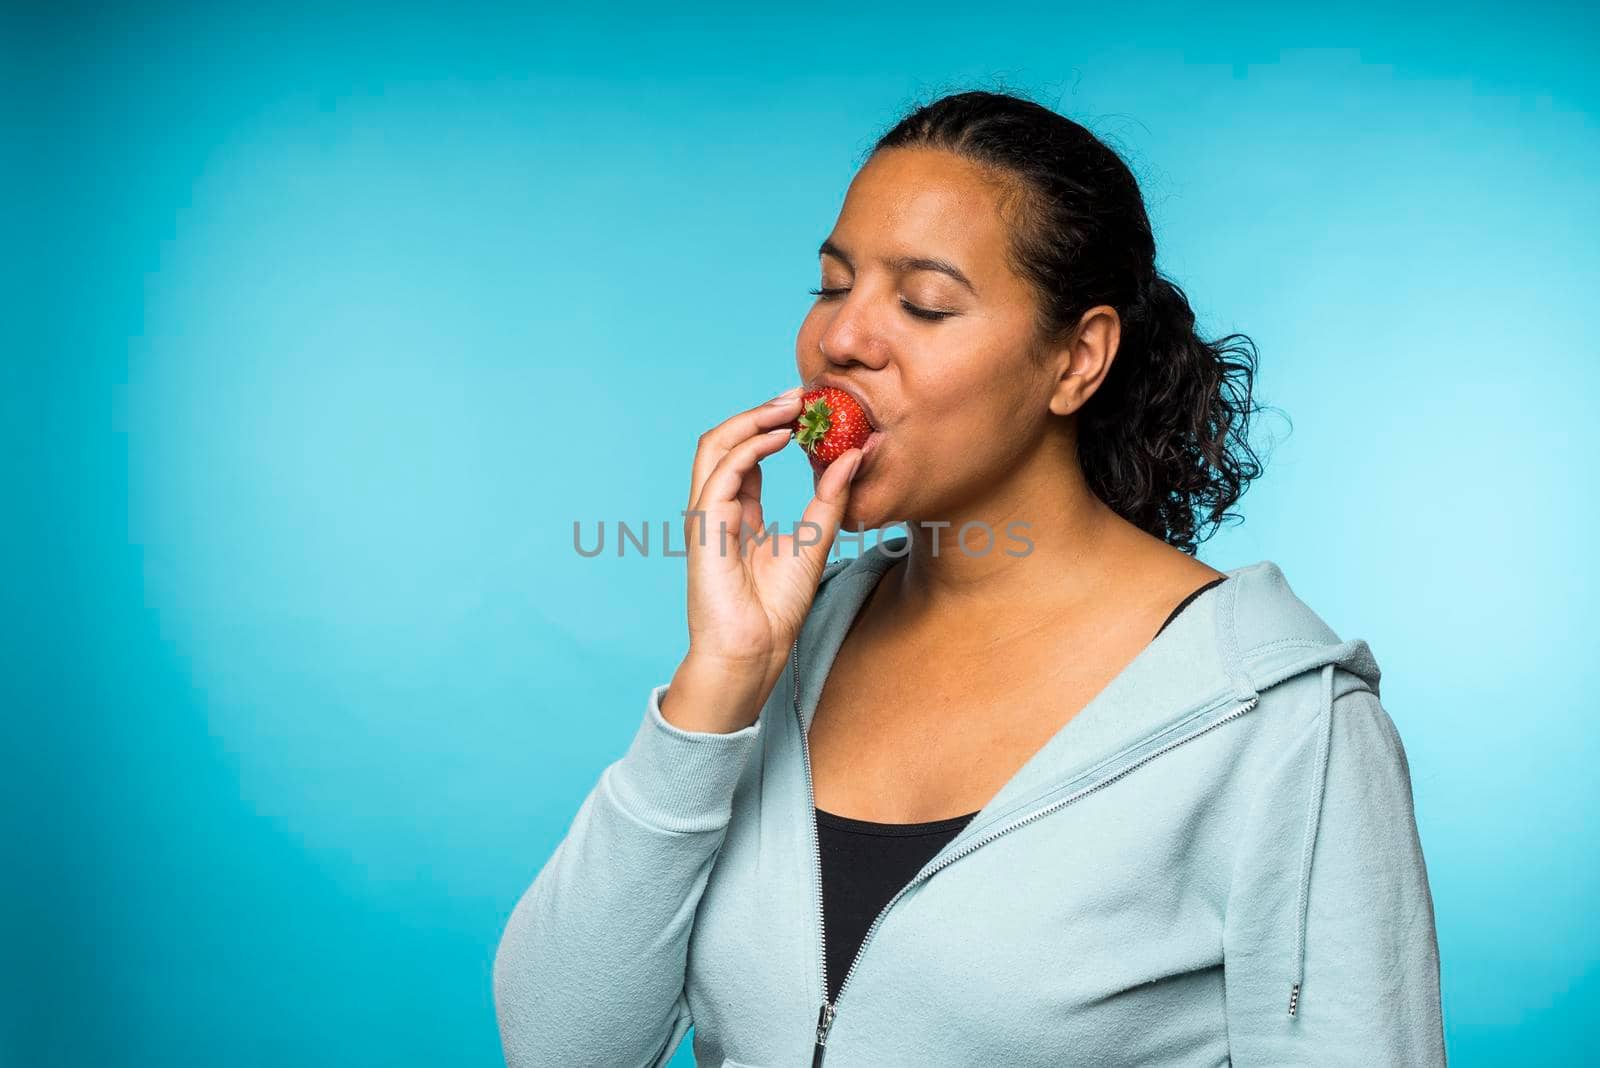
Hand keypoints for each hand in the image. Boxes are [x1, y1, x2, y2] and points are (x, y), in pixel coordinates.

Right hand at [666, 387, 862, 730]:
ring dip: (752, 419)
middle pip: (727, 440)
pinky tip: (781, 436)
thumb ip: (830, 498)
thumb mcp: (816, 541)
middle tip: (801, 395)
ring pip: (715, 445)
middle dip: (761, 412)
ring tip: (790, 407)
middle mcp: (719, 507)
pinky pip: (722, 471)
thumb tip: (855, 454)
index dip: (775, 426)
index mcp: (740, 512)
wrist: (754, 652)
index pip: (749, 454)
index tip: (811, 409)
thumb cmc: (776, 608)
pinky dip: (750, 447)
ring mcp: (707, 514)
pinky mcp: (705, 525)